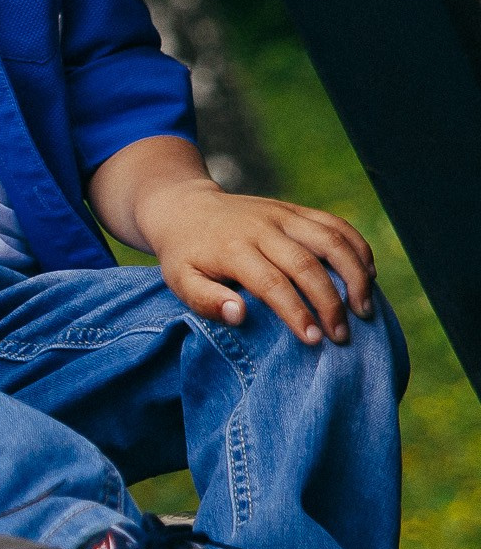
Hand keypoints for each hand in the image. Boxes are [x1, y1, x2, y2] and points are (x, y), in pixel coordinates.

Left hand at [137, 176, 374, 344]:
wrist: (185, 208)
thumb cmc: (185, 255)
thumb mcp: (180, 280)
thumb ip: (205, 300)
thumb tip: (240, 315)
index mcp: (233, 249)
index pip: (272, 283)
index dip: (297, 312)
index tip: (314, 340)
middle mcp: (262, 228)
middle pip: (307, 265)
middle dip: (330, 302)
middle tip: (342, 335)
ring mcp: (282, 215)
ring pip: (330, 240)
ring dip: (355, 274)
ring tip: (364, 308)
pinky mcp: (295, 209)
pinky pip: (336, 224)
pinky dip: (358, 247)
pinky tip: (369, 275)